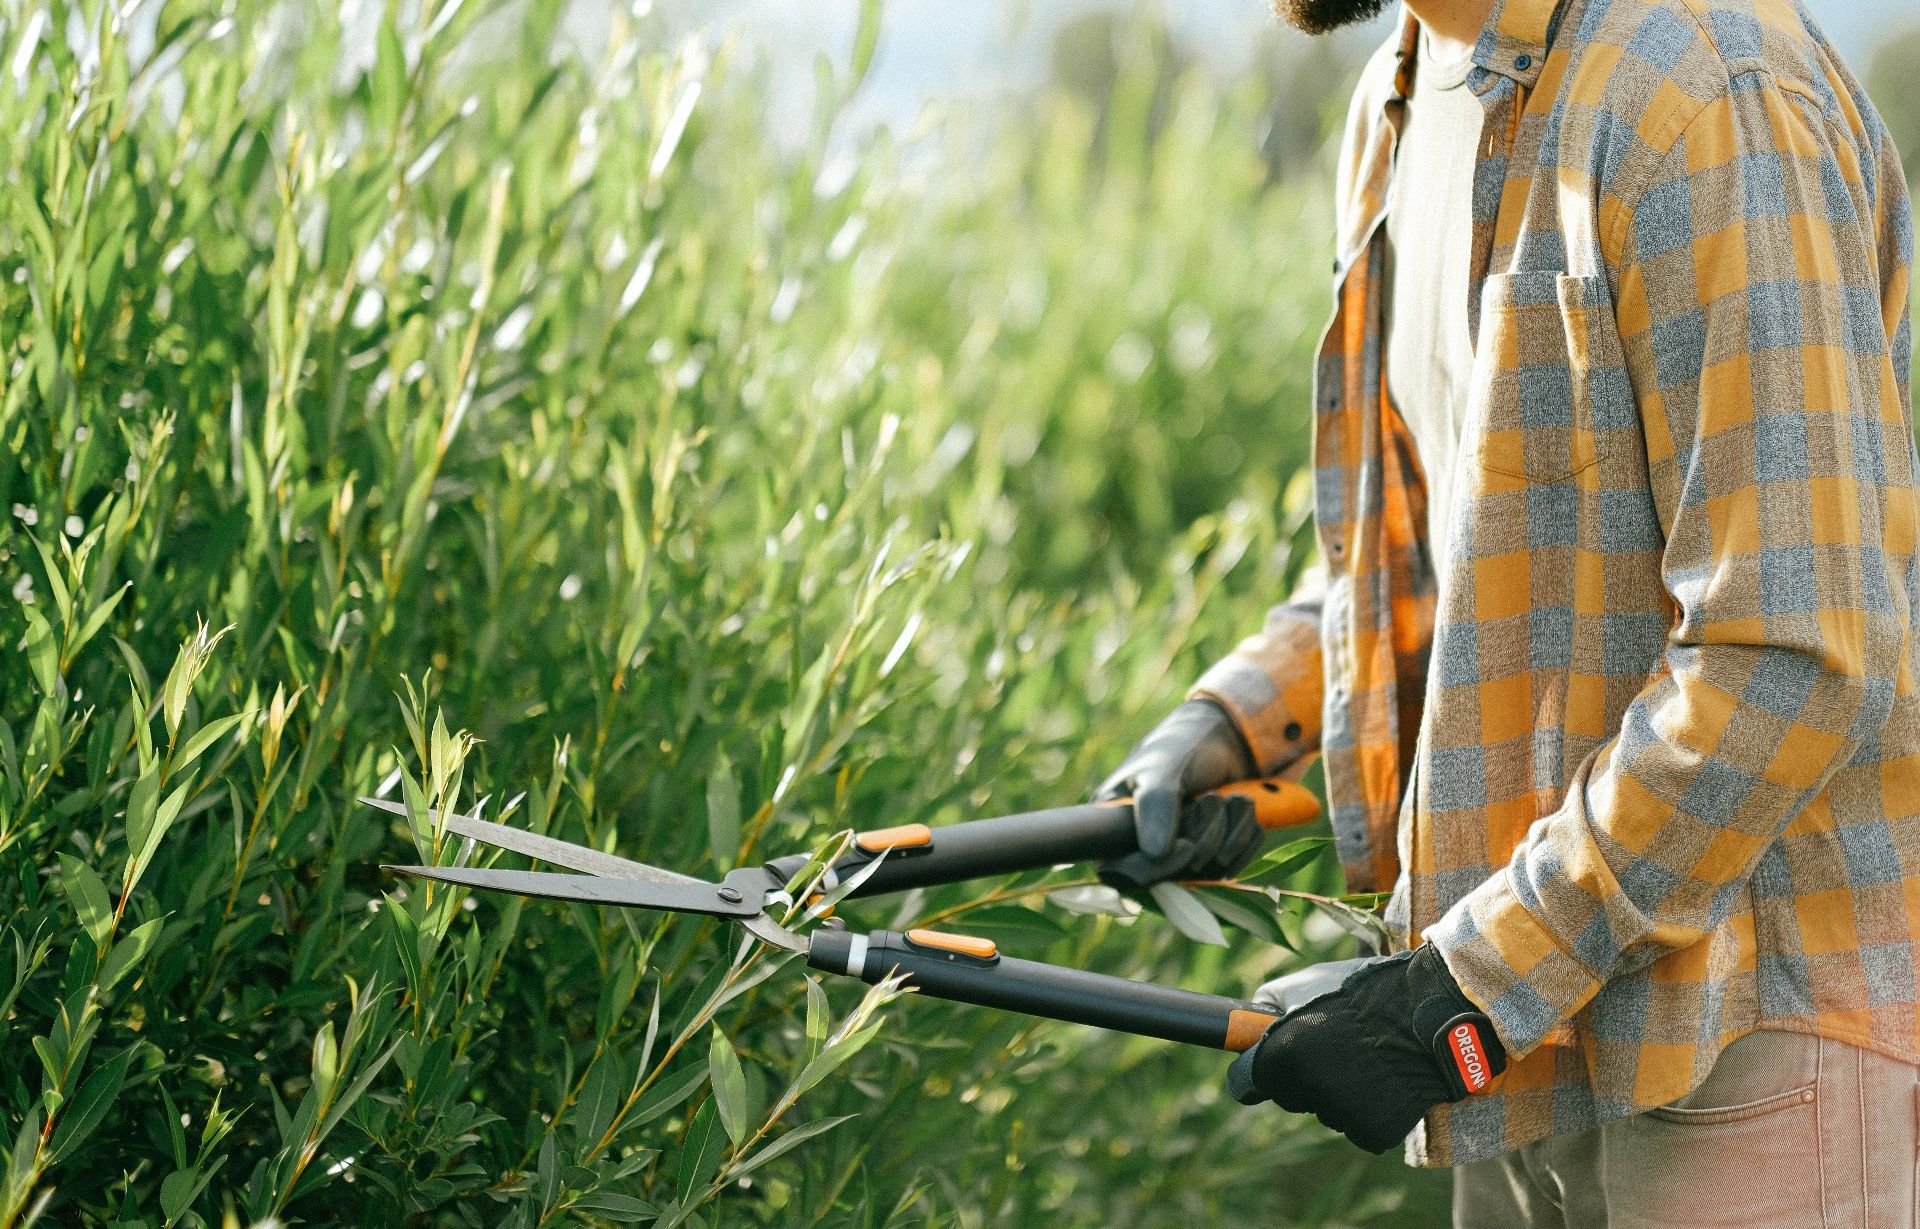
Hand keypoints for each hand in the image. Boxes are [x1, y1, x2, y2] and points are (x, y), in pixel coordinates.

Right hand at [1094, 700, 1259, 889]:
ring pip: (1211, 871)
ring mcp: (1179, 859)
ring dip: (1228, 828)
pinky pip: (1239, 863)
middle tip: (1207, 799)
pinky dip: (1246, 831)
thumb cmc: (1175, 747)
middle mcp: (1142, 852)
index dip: (1155, 870)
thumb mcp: (1161, 767)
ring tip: (1219, 796)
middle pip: (1176, 877)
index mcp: (1112, 830)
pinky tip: (1236, 806)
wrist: (1216, 739)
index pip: (1123, 875)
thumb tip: (1155, 854)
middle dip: (1204, 836)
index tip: (1186, 846)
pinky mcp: (1211, 859)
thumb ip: (1156, 804)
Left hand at [1226, 946, 1505, 1153]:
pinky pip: (1359, 1127)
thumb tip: (1245, 1025)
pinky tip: (1387, 1081)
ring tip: (1369, 1056)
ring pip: (1327, 1111)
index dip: (1256, 1069)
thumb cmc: (1368, 992)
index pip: (1245, 1083)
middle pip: (1290, 1096)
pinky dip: (1370, 1109)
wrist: (1435, 1011)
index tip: (1266, 1063)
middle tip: (1337, 1046)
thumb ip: (1268, 1005)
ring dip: (1341, 1091)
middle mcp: (1307, 1090)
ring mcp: (1342, 1114)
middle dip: (1305, 1076)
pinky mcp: (1375, 1132)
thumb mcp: (1307, 982)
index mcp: (1282, 1056)